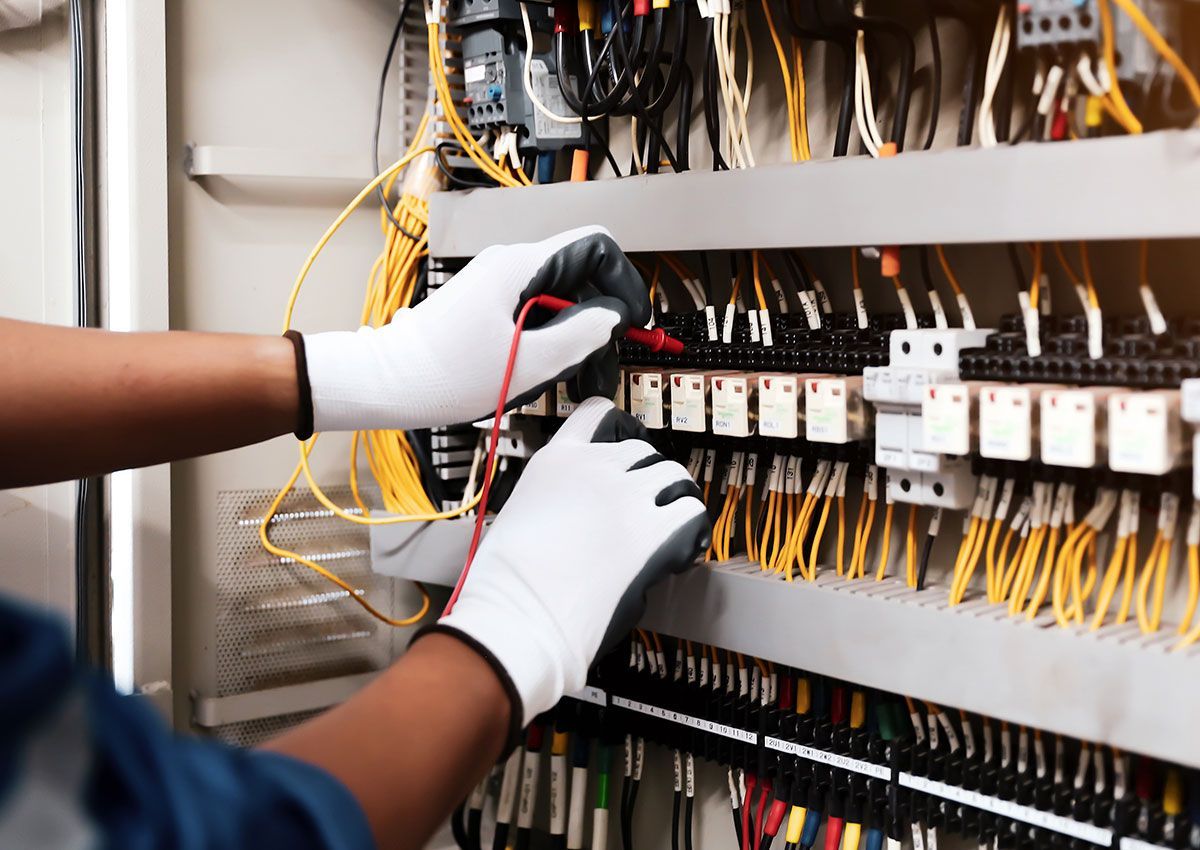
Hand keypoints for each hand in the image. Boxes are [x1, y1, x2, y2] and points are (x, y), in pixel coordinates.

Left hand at [301, 226, 649, 431]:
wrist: (390, 381)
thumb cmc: (445, 373)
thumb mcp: (529, 363)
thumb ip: (581, 335)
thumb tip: (613, 316)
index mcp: (521, 266)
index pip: (596, 244)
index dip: (624, 280)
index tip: (633, 319)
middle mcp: (511, 265)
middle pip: (582, 276)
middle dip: (602, 320)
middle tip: (605, 363)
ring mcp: (499, 284)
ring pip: (561, 299)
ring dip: (578, 337)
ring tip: (577, 380)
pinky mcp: (490, 305)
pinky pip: (537, 313)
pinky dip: (553, 341)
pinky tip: (549, 374)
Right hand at [424, 398, 709, 734]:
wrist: (519, 614)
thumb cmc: (507, 581)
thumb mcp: (519, 513)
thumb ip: (554, 499)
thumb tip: (579, 517)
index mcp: (557, 461)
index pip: (596, 414)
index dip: (617, 426)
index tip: (625, 439)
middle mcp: (595, 468)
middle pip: (643, 450)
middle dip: (646, 477)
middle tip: (644, 509)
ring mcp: (627, 495)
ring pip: (675, 476)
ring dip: (674, 499)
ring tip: (668, 528)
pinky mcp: (653, 531)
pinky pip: (692, 513)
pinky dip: (692, 531)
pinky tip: (679, 552)